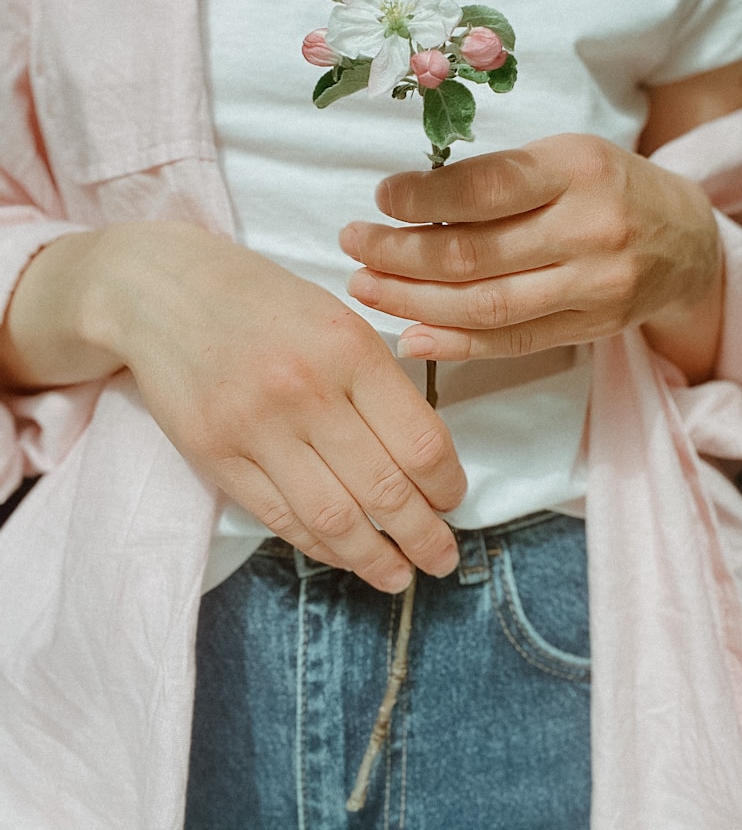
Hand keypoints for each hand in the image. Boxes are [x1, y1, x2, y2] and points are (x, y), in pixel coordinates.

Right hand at [6, 222, 464, 590]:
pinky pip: (280, 519)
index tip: (454, 500)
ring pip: (333, 518)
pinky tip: (345, 555)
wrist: (163, 289)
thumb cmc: (265, 301)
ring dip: (374, 559)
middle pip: (384, 490)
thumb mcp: (338, 318)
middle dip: (424, 536)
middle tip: (443, 558)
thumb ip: (381, 381)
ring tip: (399, 575)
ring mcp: (255, 427)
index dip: (448, 486)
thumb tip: (427, 458)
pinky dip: (320, 546)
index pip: (420, 442)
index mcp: (350, 349)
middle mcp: (306, 390)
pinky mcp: (214, 455)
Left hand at [340, 134, 722, 378]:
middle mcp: (591, 229)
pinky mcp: (594, 328)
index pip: (487, 187)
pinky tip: (410, 337)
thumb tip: (409, 207)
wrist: (688, 240)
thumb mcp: (563, 156)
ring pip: (489, 304)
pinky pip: (515, 342)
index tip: (381, 199)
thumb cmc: (606, 186)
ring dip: (415, 302)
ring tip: (367, 289)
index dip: (424, 197)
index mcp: (577, 169)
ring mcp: (595, 286)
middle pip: (478, 253)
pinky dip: (457, 345)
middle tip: (353, 247)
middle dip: (402, 254)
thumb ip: (499, 179)